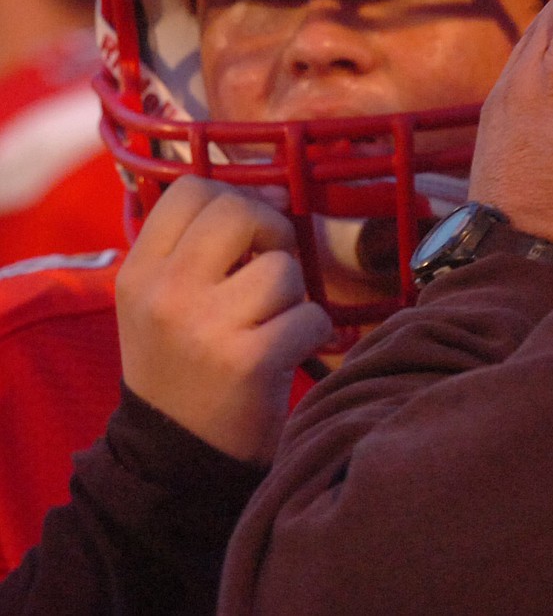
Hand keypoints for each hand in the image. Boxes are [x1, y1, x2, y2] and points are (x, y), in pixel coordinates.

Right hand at [116, 175, 332, 461]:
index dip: (234, 198)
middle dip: (271, 233)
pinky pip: (311, 316)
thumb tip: (269, 191)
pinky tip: (288, 354)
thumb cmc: (184, 368)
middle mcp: (164, 293)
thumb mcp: (164, 301)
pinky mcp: (248, 361)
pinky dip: (314, 334)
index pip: (191, 189)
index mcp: (138, 272)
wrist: (175, 463)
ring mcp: (204, 327)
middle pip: (239, 211)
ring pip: (283, 268)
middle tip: (268, 273)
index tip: (249, 233)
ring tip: (269, 326)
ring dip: (293, 296)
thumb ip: (200, 246)